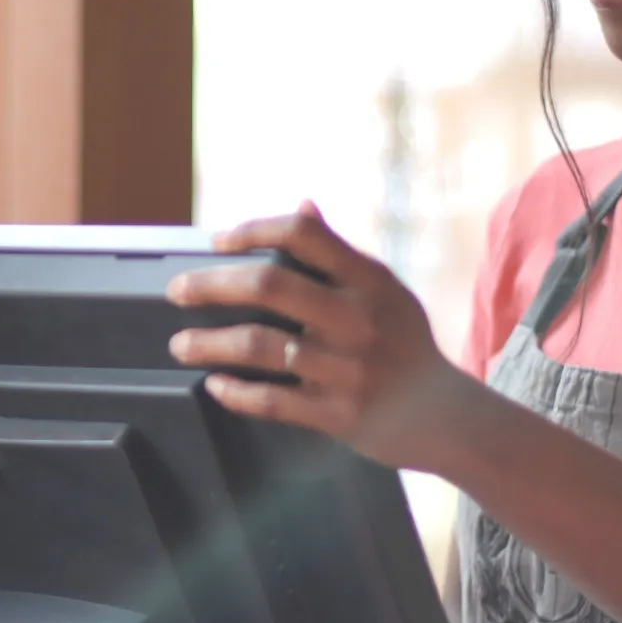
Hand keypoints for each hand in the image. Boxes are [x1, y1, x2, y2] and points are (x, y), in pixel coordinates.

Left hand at [166, 201, 449, 468]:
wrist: (445, 416)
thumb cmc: (404, 344)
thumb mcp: (384, 290)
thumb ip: (339, 253)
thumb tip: (302, 206)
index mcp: (367, 279)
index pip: (302, 234)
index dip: (253, 230)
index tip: (218, 242)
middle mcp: (356, 318)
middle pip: (269, 285)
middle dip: (211, 284)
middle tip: (177, 290)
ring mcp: (345, 368)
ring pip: (259, 347)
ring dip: (209, 344)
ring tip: (179, 345)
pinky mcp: (337, 414)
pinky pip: (272, 401)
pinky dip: (236, 393)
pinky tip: (214, 385)